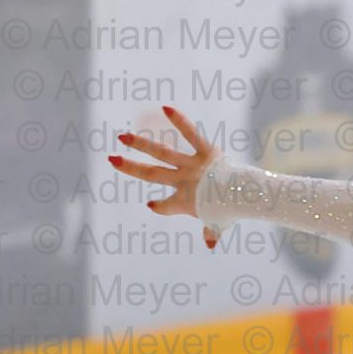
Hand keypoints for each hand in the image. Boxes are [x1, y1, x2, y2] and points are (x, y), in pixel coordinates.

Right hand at [107, 106, 220, 248]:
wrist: (240, 196)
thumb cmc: (231, 210)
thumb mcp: (219, 223)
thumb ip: (212, 231)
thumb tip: (210, 245)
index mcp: (184, 202)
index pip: (167, 206)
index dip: (160, 207)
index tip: (152, 205)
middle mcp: (182, 181)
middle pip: (151, 174)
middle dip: (131, 168)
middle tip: (112, 160)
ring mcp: (191, 165)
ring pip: (160, 153)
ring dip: (139, 144)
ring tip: (122, 136)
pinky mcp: (204, 151)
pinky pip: (191, 134)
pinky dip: (180, 121)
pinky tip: (166, 108)